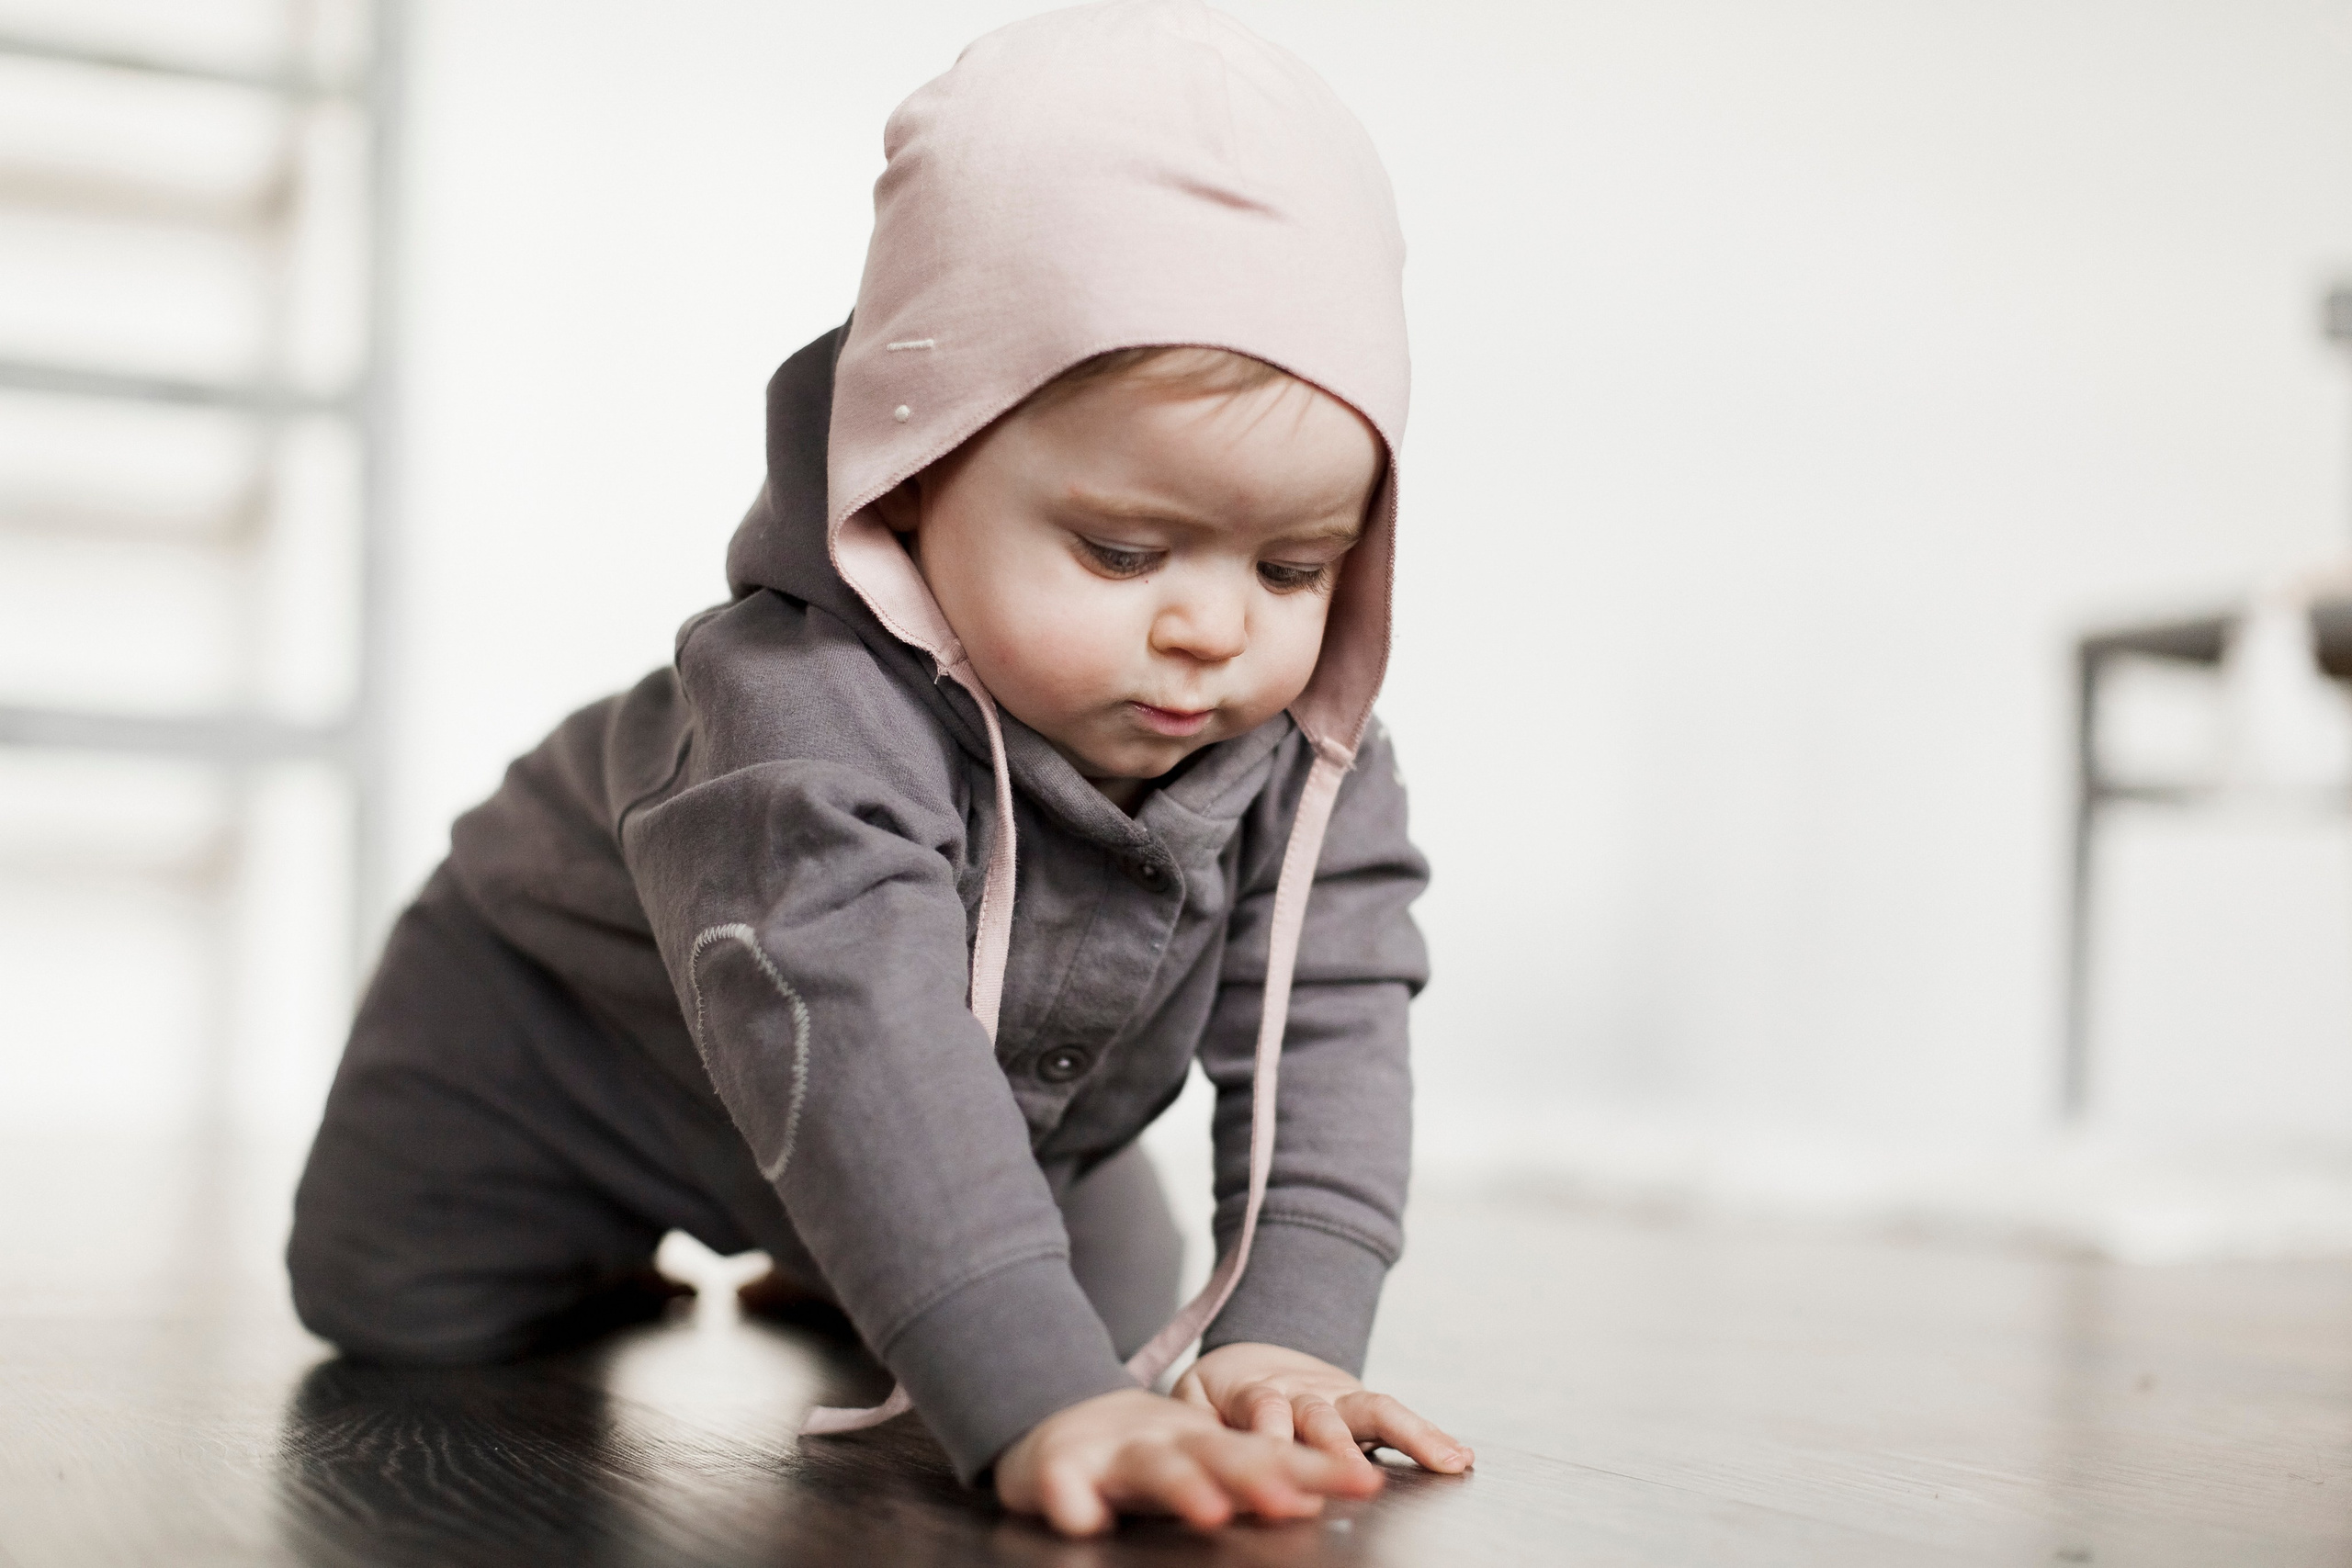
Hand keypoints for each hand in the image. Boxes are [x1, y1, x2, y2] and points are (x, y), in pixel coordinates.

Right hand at [995, 1386, 1381, 1535]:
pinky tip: (1083, 1520)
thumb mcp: (1199, 1461)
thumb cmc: (1140, 1455)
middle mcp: (1167, 1444)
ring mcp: (1111, 1454)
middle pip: (1218, 1455)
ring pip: (1150, 1467)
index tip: (1365, 1480)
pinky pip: (1061, 1484)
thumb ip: (1252, 1475)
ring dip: (1180, 1487)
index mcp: (1206, 1446)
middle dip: (1257, 1477)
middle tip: (1295, 1502)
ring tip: (1209, 1512)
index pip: (1270, 1454)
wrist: (1056, 1422)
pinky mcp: (1056, 1468)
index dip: (1317, 1468)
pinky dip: (1071, 1499)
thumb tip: (1315, 1498)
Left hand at [1174, 1342, 1472, 1481]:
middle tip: (1357, 1474)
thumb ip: (1198, 1427)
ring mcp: (1338, 1396)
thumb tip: (1200, 1466)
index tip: (1278, 1462)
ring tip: (1443, 1459)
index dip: (1272, 1437)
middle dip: (1340, 1446)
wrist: (1251, 1354)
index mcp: (1253, 1390)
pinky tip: (1459, 1457)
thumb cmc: (1218, 1394)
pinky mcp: (1363, 1405)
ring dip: (1409, 1435)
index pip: (1263, 1411)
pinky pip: (1399, 1418)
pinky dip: (1430, 1436)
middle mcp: (1302, 1391)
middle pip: (1322, 1416)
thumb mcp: (1191, 1403)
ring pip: (1374, 1410)